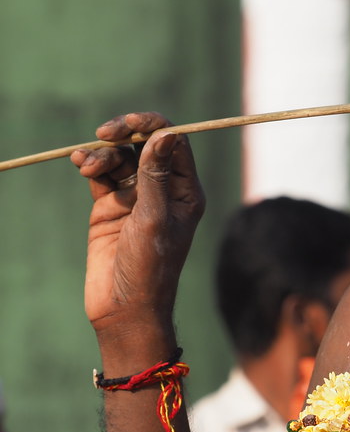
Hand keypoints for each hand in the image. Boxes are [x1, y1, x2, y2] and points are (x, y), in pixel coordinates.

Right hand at [70, 112, 204, 331]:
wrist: (125, 307)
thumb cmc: (150, 266)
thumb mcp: (154, 217)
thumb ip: (155, 176)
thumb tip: (165, 134)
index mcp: (186, 190)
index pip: (173, 143)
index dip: (153, 126)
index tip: (129, 124)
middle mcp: (163, 188)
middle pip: (145, 144)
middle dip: (124, 133)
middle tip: (104, 132)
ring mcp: (135, 196)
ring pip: (120, 158)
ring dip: (103, 153)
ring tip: (86, 165)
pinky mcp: (110, 206)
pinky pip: (101, 175)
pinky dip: (91, 164)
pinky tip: (80, 162)